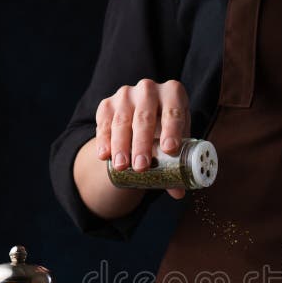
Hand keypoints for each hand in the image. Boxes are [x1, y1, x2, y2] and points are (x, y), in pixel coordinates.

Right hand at [96, 78, 190, 198]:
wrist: (143, 119)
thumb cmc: (166, 130)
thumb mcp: (176, 142)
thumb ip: (178, 165)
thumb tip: (178, 193)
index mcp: (173, 93)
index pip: (174, 111)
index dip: (172, 129)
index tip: (169, 149)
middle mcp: (149, 89)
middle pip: (145, 118)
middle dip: (142, 144)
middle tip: (141, 167)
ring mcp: (126, 94)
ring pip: (122, 120)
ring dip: (121, 145)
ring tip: (122, 167)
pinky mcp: (107, 104)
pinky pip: (104, 122)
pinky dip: (103, 140)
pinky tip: (104, 156)